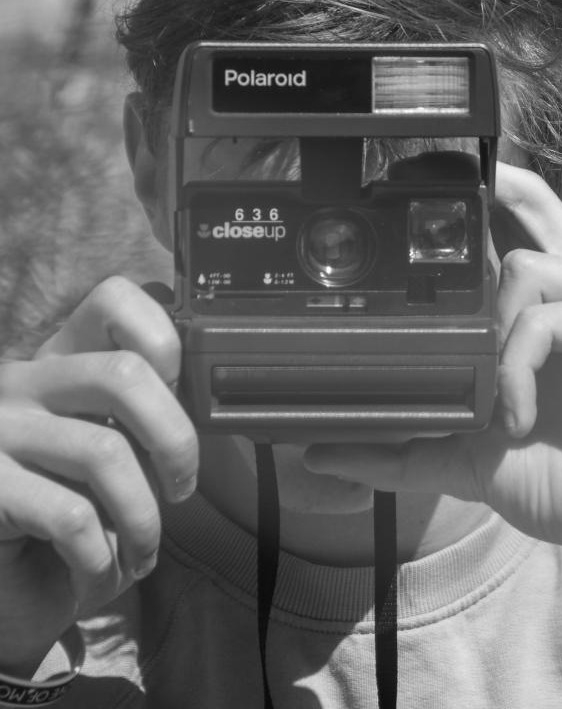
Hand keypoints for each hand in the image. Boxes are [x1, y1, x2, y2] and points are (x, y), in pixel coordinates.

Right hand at [0, 277, 197, 673]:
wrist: (3, 594)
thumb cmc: (61, 526)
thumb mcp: (105, 459)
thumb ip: (141, 421)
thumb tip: (210, 407)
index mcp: (59, 364)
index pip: (112, 298)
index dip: (162, 334)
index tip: (179, 389)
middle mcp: (20, 383)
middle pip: (123, 374)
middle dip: (175, 441)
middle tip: (182, 490)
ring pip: (104, 453)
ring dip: (142, 520)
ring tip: (141, 555)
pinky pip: (70, 515)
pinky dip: (101, 558)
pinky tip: (98, 577)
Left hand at [305, 163, 561, 555]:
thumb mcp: (477, 460)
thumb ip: (409, 450)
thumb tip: (323, 451)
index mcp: (553, 312)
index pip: (518, 230)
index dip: (481, 201)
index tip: (420, 193)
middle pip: (536, 205)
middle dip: (489, 185)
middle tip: (427, 188)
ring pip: (523, 266)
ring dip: (491, 338)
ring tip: (500, 408)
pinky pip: (545, 319)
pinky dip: (517, 370)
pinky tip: (520, 418)